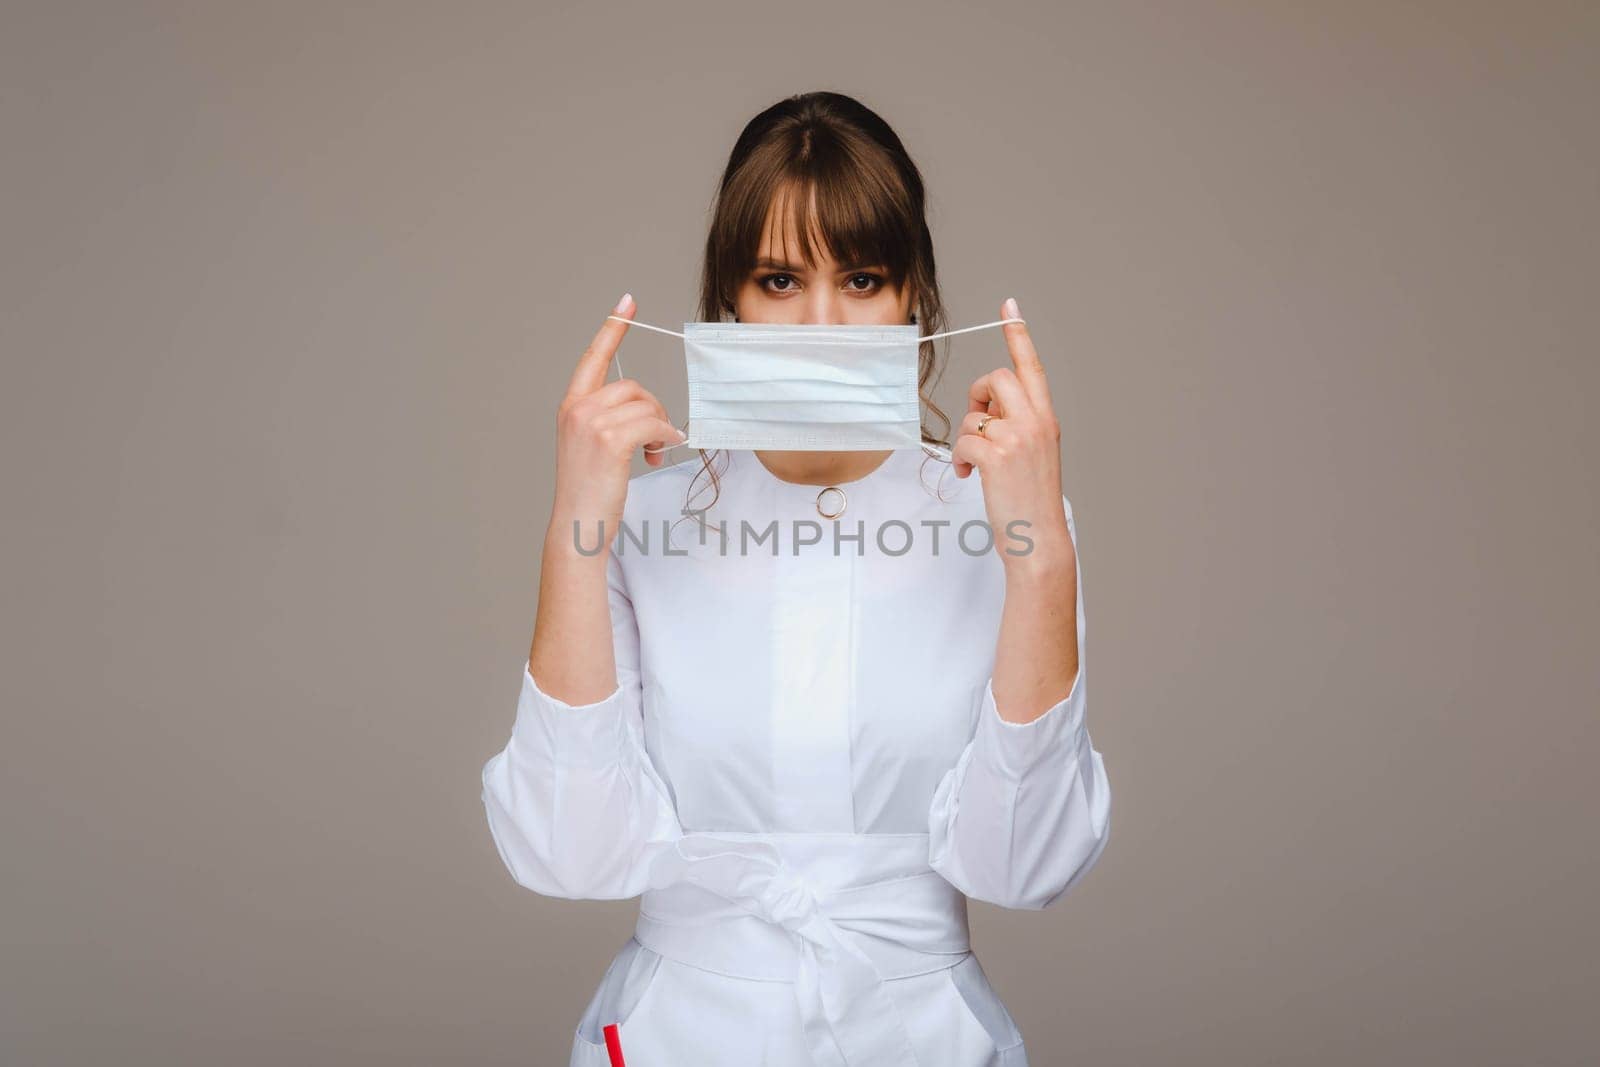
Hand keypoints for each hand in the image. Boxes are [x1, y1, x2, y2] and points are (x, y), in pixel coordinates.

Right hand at [549, 294, 685, 550]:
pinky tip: (658, 453)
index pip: (593, 357)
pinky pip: (653, 424)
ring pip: (644, 404)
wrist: (577, 526)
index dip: (612, 329)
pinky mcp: (609, 440)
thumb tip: (648, 413)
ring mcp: (591, 423)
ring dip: (660, 426)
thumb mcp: (592, 448)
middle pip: (631, 386)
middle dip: (653, 409)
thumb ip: (610, 422)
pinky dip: (664, 437)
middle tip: (657, 438)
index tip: (627, 302)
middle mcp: (576, 409)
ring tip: (655, 451)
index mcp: (571, 407)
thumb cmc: (589, 493)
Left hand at [951, 297, 1073, 570]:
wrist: (1039, 539)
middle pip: (997, 378)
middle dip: (978, 395)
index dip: (1019, 336)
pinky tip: (971, 476)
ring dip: (967, 438)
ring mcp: (1018, 438)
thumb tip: (985, 415)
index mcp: (1047, 419)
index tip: (1009, 307)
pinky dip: (960, 460)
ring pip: (975, 414)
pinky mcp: (998, 456)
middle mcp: (1037, 422)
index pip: (1032, 367)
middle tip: (978, 422)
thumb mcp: (1035, 454)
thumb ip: (1018, 426)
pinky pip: (964, 441)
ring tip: (976, 464)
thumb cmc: (1031, 501)